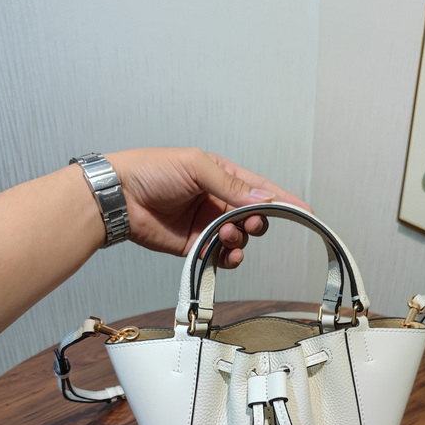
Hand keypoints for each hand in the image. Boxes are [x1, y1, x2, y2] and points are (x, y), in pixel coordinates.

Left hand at [108, 147, 310, 267]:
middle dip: (257, 222)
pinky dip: (228, 258)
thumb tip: (263, 197)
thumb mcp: (197, 167)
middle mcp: (217, 201)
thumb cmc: (152, 170)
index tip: (305, 211)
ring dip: (240, 240)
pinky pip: (220, 256)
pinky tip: (226, 254)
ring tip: (227, 236)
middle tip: (249, 223)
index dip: (282, 200)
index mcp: (221, 176)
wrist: (120, 198)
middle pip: (253, 217)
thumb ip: (231, 184)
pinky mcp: (194, 245)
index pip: (259, 189)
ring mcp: (207, 224)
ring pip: (239, 239)